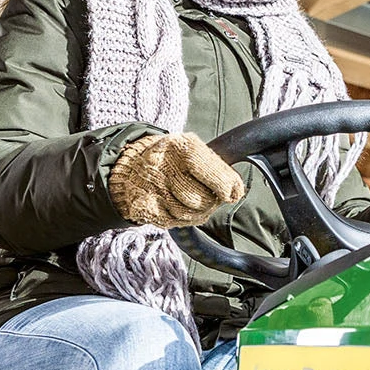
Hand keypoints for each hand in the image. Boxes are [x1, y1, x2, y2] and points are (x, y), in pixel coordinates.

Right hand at [109, 132, 245, 228]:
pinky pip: (176, 222)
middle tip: (205, 193)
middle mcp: (163, 167)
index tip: (233, 192)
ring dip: (196, 211)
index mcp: (179, 146)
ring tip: (187, 197)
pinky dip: (181, 218)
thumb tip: (236, 191)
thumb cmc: (170, 160)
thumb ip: (216, 167)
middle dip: (210, 200)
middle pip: (204, 198)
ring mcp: (153, 189)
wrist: (132, 166)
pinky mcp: (145, 207)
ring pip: (191, 213)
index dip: (226, 185)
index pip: (212, 170)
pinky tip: (174, 204)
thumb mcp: (192, 150)